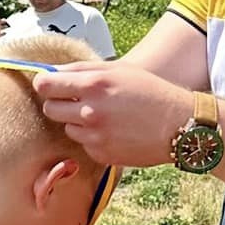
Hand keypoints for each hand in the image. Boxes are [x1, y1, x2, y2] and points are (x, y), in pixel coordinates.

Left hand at [33, 62, 192, 166]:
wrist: (179, 125)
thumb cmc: (151, 92)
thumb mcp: (119, 69)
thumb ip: (82, 70)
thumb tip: (51, 72)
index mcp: (94, 84)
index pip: (44, 85)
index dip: (45, 84)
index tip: (51, 86)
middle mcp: (90, 111)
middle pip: (49, 109)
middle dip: (59, 104)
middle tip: (77, 101)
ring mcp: (95, 136)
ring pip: (66, 128)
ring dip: (77, 122)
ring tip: (103, 116)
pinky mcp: (101, 154)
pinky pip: (83, 144)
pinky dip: (92, 138)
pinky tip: (113, 131)